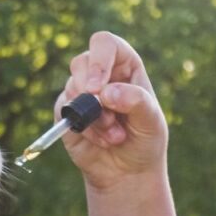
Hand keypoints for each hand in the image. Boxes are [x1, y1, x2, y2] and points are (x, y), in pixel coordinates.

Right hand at [55, 31, 168, 191]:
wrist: (127, 171)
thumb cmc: (144, 140)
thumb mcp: (151, 120)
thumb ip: (135, 101)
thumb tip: (105, 92)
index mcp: (124, 66)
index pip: (105, 44)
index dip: (98, 60)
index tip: (97, 87)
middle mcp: (100, 75)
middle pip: (81, 62)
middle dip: (89, 90)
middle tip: (107, 115)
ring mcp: (81, 94)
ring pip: (72, 90)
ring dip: (93, 117)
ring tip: (114, 135)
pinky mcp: (66, 114)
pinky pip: (65, 112)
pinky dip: (85, 129)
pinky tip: (101, 140)